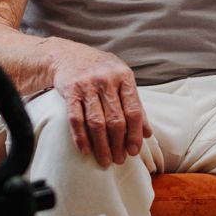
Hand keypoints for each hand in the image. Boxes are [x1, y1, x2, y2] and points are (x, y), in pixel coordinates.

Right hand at [47, 41, 150, 166]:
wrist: (67, 55)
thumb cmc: (100, 70)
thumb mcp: (121, 80)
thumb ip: (135, 105)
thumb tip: (147, 133)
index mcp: (124, 76)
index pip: (133, 111)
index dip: (135, 134)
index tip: (134, 151)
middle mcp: (106, 79)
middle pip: (115, 120)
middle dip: (118, 144)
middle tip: (119, 160)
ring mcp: (87, 85)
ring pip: (96, 122)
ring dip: (101, 146)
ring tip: (105, 161)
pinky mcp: (70, 91)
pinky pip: (76, 119)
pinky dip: (81, 137)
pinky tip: (85, 150)